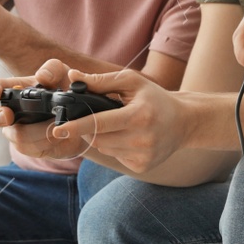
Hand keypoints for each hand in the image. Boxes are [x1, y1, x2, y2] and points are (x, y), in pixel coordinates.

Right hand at [0, 60, 86, 162]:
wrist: (83, 118)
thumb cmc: (67, 92)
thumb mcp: (64, 75)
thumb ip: (53, 69)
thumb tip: (41, 76)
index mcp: (19, 90)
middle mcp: (14, 112)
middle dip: (0, 117)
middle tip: (10, 116)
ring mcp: (20, 131)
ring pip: (18, 136)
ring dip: (39, 131)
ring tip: (57, 125)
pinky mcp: (31, 147)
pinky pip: (31, 149)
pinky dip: (47, 142)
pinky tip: (59, 136)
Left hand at [0, 62, 193, 173]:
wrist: (185, 122)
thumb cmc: (156, 99)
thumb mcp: (132, 83)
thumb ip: (102, 81)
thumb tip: (73, 76)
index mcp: (138, 116)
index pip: (99, 123)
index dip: (76, 126)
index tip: (58, 130)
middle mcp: (141, 139)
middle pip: (98, 137)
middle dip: (92, 127)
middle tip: (105, 116)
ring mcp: (142, 156)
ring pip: (104, 148)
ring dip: (104, 137)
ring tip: (122, 125)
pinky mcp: (142, 167)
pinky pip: (115, 157)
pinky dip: (115, 147)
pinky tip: (130, 138)